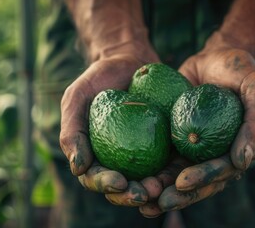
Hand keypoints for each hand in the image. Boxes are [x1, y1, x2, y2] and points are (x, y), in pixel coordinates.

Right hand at [60, 48, 159, 205]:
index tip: (119, 182)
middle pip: (123, 186)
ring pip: (147, 179)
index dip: (105, 185)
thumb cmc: (99, 78)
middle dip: (131, 195)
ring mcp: (142, 152)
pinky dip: (174, 172)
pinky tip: (182, 174)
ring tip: (162, 189)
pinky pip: (170, 161)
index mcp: (94, 154)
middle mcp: (118, 158)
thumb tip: (78, 168)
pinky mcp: (164, 143)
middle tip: (144, 194)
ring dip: (155, 190)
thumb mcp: (77, 97)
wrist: (129, 59)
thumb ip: (72, 130)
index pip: (96, 177)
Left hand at [140, 46, 254, 214]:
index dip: (204, 179)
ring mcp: (195, 148)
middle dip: (180, 195)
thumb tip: (244, 162)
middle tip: (160, 201)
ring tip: (142, 201)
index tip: (183, 182)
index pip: (222, 171)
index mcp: (238, 149)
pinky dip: (151, 171)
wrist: (215, 57)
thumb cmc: (241, 71)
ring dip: (162, 191)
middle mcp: (216, 153)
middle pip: (199, 181)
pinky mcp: (176, 139)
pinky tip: (133, 179)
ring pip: (179, 175)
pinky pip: (163, 157)